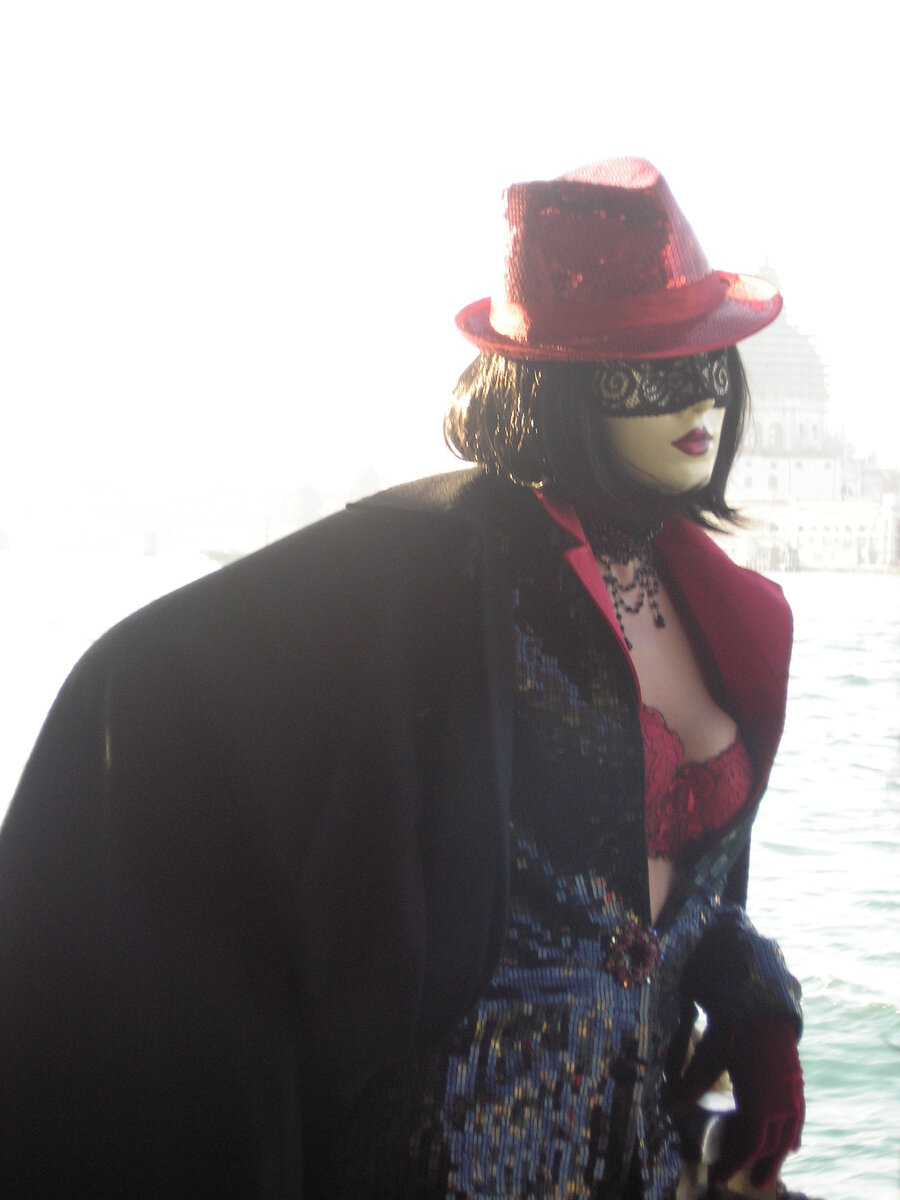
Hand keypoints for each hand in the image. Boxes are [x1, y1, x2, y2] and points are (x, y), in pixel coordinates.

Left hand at [667, 1014, 803, 1188]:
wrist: (762, 998)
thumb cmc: (734, 1025)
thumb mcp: (709, 1054)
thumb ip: (692, 1082)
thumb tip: (670, 1107)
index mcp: (760, 1102)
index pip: (749, 1145)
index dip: (734, 1163)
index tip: (719, 1175)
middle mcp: (781, 1102)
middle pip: (772, 1146)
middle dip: (761, 1167)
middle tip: (752, 1184)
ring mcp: (791, 1090)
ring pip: (789, 1133)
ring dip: (780, 1154)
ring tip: (773, 1169)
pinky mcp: (795, 1078)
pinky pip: (799, 1115)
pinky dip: (795, 1132)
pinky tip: (793, 1142)